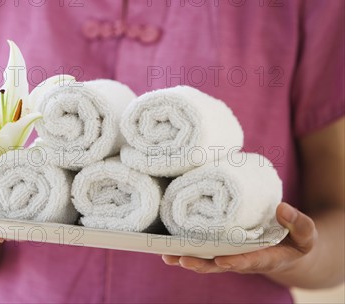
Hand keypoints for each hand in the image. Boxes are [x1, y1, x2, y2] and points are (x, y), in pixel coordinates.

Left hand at [161, 202, 317, 274]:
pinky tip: (166, 247)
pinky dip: (185, 249)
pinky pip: (202, 250)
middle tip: (183, 261)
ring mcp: (231, 254)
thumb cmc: (297, 241)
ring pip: (207, 260)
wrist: (289, 249)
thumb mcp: (306, 234)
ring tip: (167, 256)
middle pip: (220, 265)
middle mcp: (244, 259)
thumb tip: (282, 208)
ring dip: (187, 258)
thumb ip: (299, 223)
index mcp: (265, 258)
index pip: (249, 261)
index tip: (223, 261)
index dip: (236, 261)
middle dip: (201, 264)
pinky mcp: (222, 247)